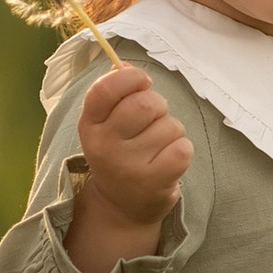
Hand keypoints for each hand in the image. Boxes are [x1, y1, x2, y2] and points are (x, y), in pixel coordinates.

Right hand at [66, 64, 192, 272]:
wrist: (120, 208)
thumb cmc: (118, 154)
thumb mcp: (105, 125)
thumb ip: (114, 93)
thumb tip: (125, 65)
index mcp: (89, 126)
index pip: (105, 90)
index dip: (130, 78)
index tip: (141, 82)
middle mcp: (105, 146)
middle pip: (145, 104)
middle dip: (158, 105)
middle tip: (152, 120)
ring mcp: (129, 167)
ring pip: (169, 125)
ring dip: (171, 131)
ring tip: (157, 147)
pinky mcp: (154, 183)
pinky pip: (183, 148)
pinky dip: (182, 150)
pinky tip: (168, 160)